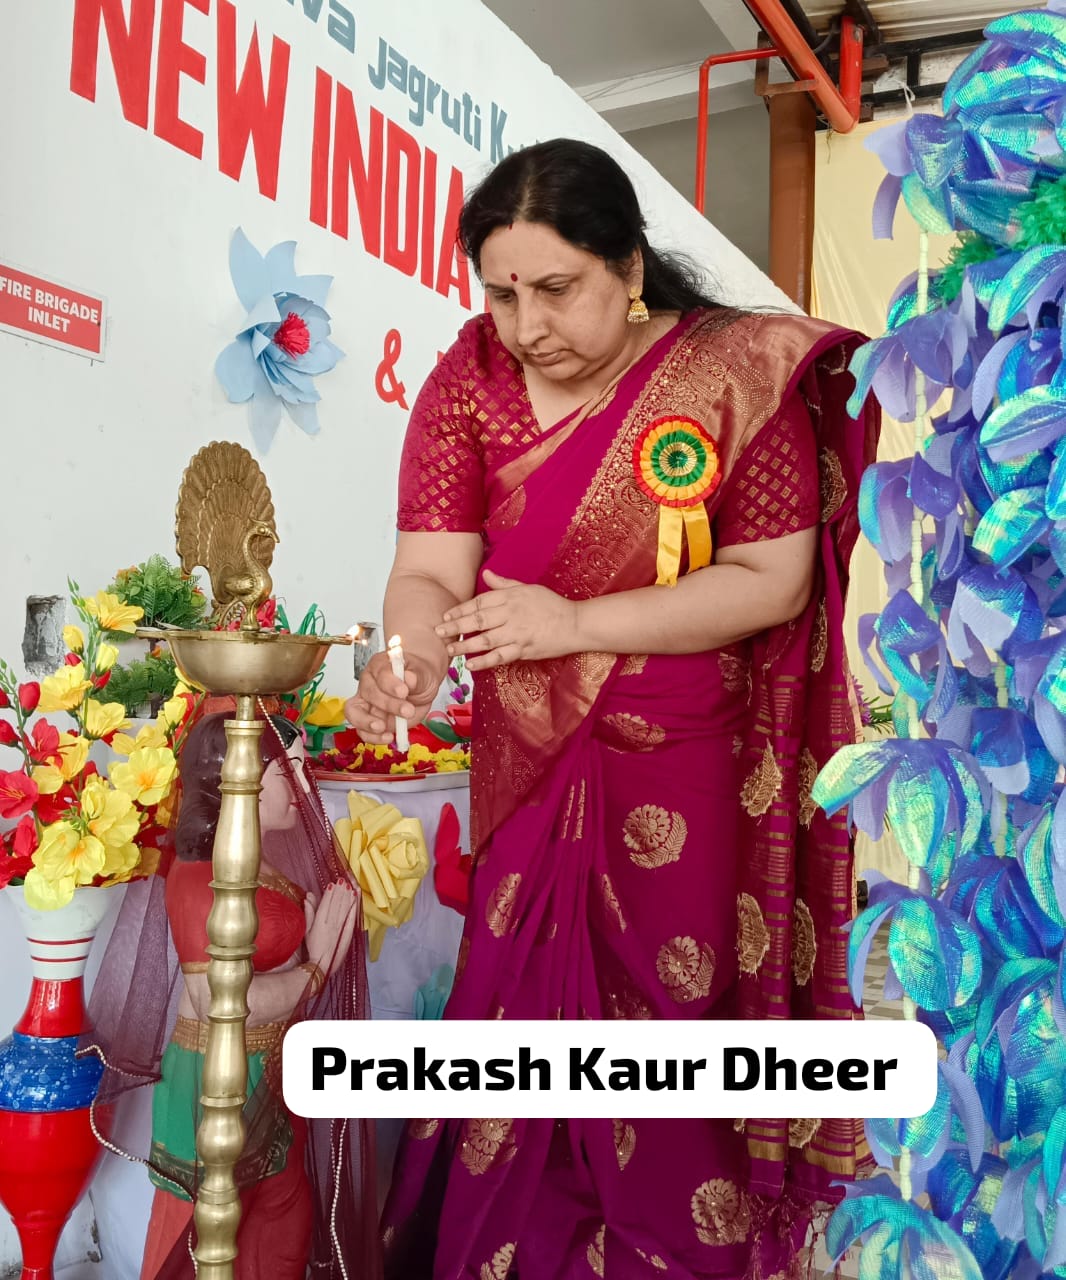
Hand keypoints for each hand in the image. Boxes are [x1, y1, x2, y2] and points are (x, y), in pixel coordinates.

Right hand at [306, 881, 358, 975]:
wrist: (322, 965)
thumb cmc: (313, 948)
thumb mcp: (307, 930)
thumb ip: (309, 912)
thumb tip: (308, 897)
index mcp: (319, 922)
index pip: (326, 903)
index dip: (330, 892)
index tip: (333, 883)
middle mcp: (331, 923)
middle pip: (336, 903)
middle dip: (340, 890)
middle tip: (342, 880)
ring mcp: (340, 928)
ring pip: (344, 908)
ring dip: (347, 896)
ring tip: (349, 885)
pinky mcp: (347, 933)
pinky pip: (351, 917)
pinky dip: (353, 907)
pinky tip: (355, 899)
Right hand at [343, 649, 440, 745]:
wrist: (421, 686)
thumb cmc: (418, 676)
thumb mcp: (423, 673)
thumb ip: (416, 677)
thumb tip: (409, 679)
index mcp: (380, 666)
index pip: (380, 673)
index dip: (390, 684)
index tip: (404, 691)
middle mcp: (369, 683)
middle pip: (369, 693)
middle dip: (388, 704)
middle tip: (407, 710)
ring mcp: (367, 703)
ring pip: (355, 713)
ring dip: (368, 723)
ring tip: (384, 729)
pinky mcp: (370, 721)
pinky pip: (364, 731)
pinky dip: (373, 737)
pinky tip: (388, 737)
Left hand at [435, 570, 579, 670]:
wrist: (575, 623)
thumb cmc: (551, 605)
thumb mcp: (528, 588)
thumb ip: (504, 583)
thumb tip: (485, 573)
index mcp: (511, 597)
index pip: (480, 602)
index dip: (460, 609)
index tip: (446, 615)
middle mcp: (511, 614)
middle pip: (477, 620)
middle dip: (455, 626)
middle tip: (438, 632)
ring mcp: (517, 633)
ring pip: (485, 639)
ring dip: (464, 645)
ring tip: (449, 650)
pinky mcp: (524, 649)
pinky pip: (500, 657)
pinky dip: (484, 661)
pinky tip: (470, 665)